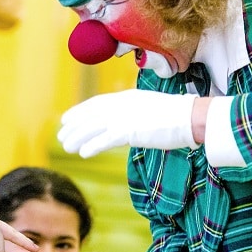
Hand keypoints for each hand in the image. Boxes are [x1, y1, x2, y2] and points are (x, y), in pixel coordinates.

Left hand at [58, 89, 196, 157]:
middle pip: (90, 115)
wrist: (190, 117)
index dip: (79, 111)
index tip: (66, 119)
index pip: (96, 103)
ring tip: (67, 147)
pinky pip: (104, 140)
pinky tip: (83, 153)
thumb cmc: (176, 115)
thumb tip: (125, 123)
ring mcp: (125, 117)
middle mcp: (122, 105)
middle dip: (73, 126)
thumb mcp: (149, 108)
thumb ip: (134, 113)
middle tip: (61, 136)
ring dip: (77, 137)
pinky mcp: (130, 131)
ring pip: (92, 127)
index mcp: (126, 98)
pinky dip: (92, 146)